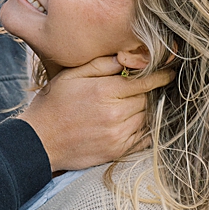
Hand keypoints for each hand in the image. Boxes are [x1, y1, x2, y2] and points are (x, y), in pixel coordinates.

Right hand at [19, 56, 172, 171]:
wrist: (38, 142)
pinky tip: (132, 123)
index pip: (145, 82)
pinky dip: (144, 130)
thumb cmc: (51, 106)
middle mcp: (115, 113)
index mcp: (104, 91)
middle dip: (148, 93)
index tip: (169, 72)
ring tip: (132, 105)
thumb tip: (126, 58)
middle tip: (143, 88)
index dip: (160, 76)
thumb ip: (99, 65)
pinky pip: (143, 138)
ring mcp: (117, 134)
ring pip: (147, 118)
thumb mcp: (69, 77)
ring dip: (145, 110)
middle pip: (147, 99)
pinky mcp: (117, 151)